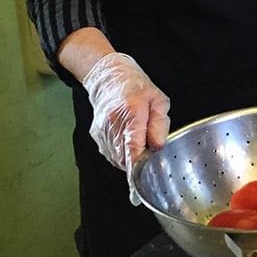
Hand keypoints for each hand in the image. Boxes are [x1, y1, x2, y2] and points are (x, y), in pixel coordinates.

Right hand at [81, 52, 170, 178]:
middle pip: (125, 157)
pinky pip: (111, 154)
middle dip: (139, 161)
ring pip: (117, 158)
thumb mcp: (158, 99)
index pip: (133, 146)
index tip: (141, 180)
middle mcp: (114, 123)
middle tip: (148, 149)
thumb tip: (158, 145)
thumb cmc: (135, 87)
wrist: (108, 77)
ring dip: (130, 157)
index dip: (138, 166)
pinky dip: (121, 153)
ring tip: (137, 139)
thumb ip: (160, 124)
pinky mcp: (96, 135)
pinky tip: (126, 139)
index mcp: (132, 112)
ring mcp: (102, 130)